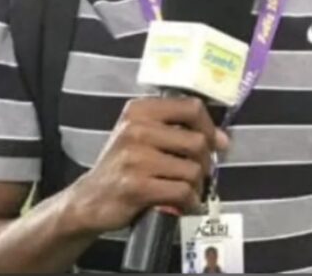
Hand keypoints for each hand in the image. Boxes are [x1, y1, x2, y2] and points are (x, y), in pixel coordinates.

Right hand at [63, 97, 228, 236]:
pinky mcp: (137, 186)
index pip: (192, 107)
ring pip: (193, 170)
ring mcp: (136, 158)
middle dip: (204, 163)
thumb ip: (178, 131)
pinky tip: (180, 203)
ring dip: (196, 186)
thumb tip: (222, 139)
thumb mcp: (142, 136)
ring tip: (184, 190)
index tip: (215, 142)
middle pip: (197, 141)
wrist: (90, 200)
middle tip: (197, 174)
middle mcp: (136, 129)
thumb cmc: (122, 167)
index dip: (210, 127)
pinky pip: (182, 191)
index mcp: (139, 110)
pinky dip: (188, 201)